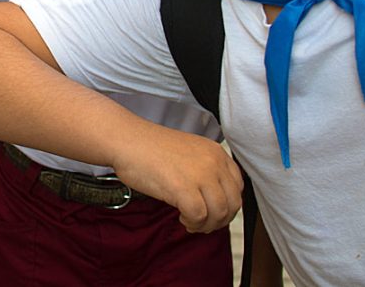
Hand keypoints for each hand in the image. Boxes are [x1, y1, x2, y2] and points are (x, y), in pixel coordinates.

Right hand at [111, 127, 242, 233]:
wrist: (127, 141)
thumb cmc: (150, 148)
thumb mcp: (189, 152)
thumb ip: (206, 170)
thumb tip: (216, 199)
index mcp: (216, 152)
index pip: (238, 186)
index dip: (228, 204)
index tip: (214, 211)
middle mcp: (213, 162)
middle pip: (232, 203)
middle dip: (220, 219)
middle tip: (204, 223)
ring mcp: (200, 175)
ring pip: (219, 213)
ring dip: (206, 225)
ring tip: (191, 222)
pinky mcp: (183, 188)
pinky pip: (199, 217)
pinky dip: (193, 223)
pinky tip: (182, 218)